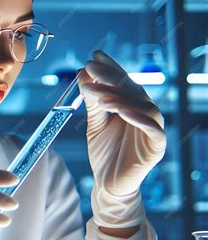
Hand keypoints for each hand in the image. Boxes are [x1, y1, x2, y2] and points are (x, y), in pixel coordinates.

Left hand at [78, 50, 165, 227]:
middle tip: (92, 67)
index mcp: (131, 107)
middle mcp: (144, 114)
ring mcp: (152, 130)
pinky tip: (122, 111)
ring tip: (100, 96)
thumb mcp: (95, 124)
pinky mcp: (156, 147)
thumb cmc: (104, 154)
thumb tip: (82, 75)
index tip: (94, 55)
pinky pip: (152, 129)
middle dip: (111, 78)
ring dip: (121, 98)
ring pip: (143, 107)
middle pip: (132, 90)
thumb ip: (92, 103)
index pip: (122, 82)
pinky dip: (138, 118)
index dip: (110, 68)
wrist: (108, 184)